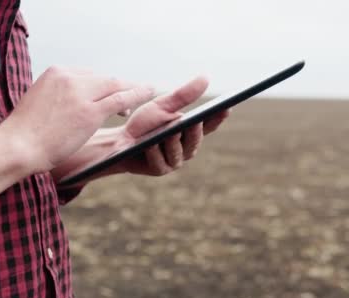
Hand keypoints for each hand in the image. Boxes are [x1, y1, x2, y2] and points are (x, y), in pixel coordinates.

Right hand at [0, 66, 154, 172]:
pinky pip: (120, 99)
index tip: (110, 91)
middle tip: (133, 92)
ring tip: (146, 92)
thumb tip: (69, 105)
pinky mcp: (90, 112)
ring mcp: (80, 93)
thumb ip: (57, 98)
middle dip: (119, 86)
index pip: (86, 74)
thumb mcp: (38, 102)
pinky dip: (136, 95)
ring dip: (132, 89)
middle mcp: (69, 77)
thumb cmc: (24, 133)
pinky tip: (148, 95)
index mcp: (55, 72)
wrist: (18, 146)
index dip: (101, 84)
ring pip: (114, 86)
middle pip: (103, 78)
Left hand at [113, 77, 229, 175]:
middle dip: (194, 131)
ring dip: (173, 141)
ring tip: (171, 130)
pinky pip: (159, 161)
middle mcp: (185, 148)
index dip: (218, 118)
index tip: (227, 107)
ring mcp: (173, 161)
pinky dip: (154, 152)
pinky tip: (150, 144)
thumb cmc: (144, 124)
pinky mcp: (159, 169)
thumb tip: (206, 77)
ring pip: (178, 151)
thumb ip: (184, 95)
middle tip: (195, 120)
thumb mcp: (163, 106)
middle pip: (194, 140)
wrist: (121, 142)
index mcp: (190, 132)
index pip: (209, 125)